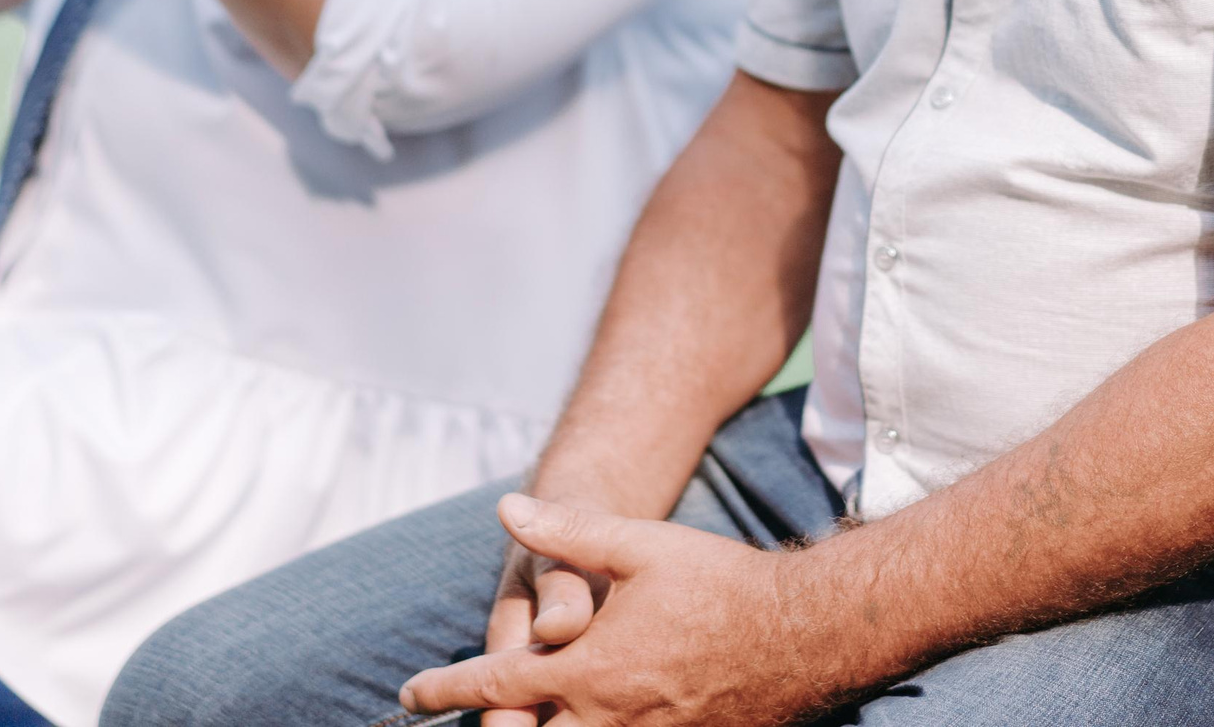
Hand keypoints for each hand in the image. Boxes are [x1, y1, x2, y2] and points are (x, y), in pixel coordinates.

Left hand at [403, 495, 841, 726]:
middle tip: (474, 716)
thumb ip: (568, 531)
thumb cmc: (719, 582)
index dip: (444, 690)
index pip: (495, 687)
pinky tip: (590, 723)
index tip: (410, 691)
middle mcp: (609, 719)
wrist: (802, 632)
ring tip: (522, 720)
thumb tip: (507, 509)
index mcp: (589, 668)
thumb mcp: (639, 545)